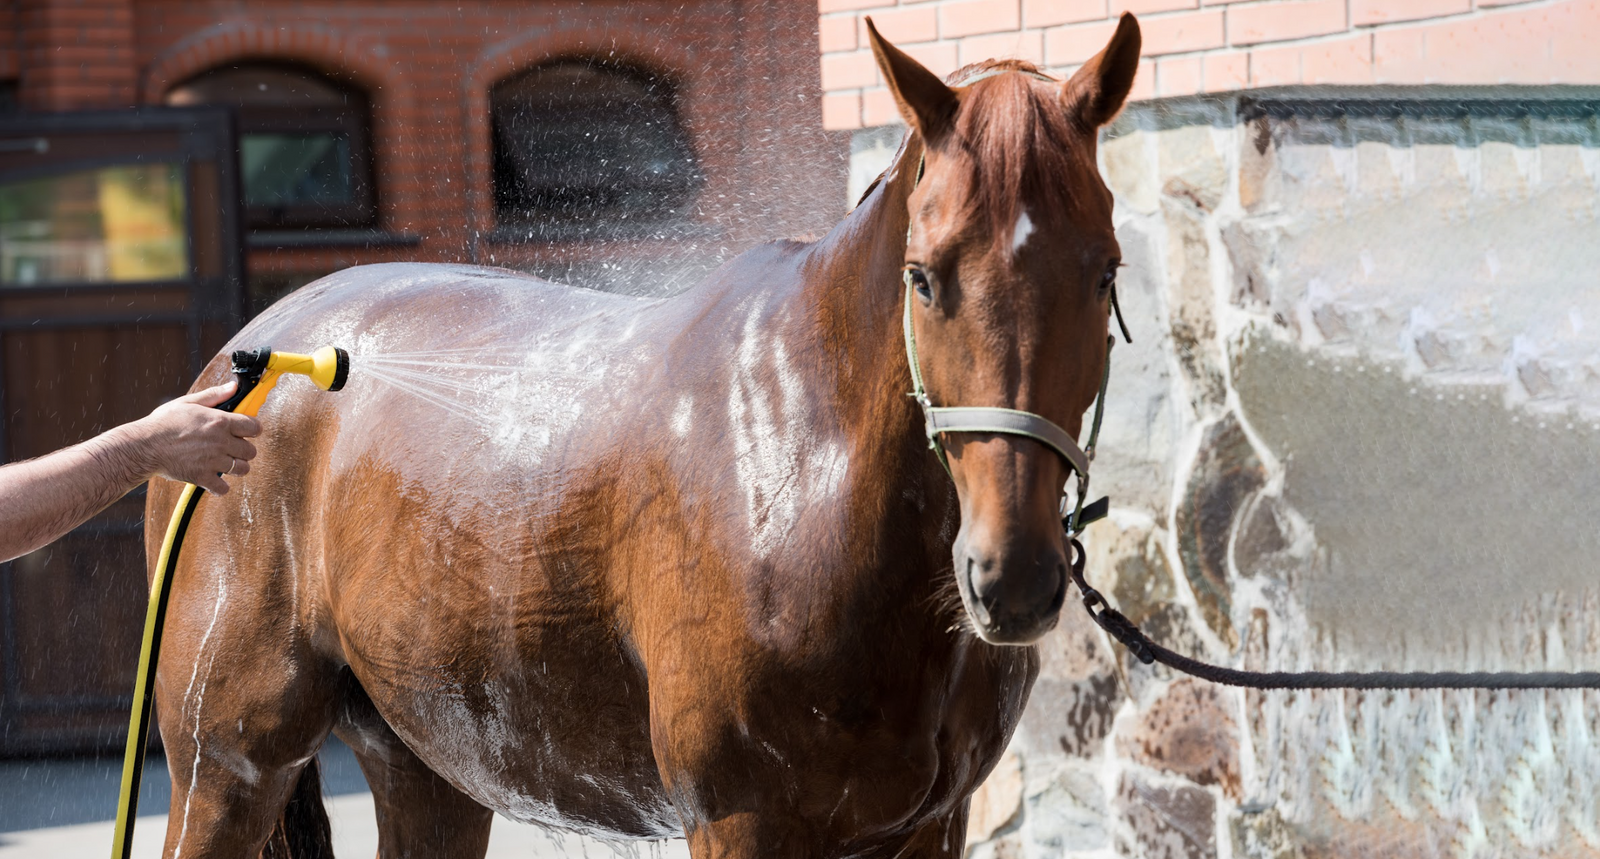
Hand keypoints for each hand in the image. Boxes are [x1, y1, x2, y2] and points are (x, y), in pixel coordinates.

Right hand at [134, 380, 262, 493]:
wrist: (143, 446)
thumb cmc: (163, 422)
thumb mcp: (188, 402)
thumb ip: (214, 395)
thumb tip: (234, 387)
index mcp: (220, 421)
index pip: (254, 427)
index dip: (253, 429)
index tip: (248, 431)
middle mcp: (220, 442)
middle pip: (251, 451)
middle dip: (245, 450)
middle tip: (233, 448)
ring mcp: (212, 461)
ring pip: (242, 469)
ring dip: (237, 467)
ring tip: (225, 463)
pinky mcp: (201, 477)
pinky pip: (223, 488)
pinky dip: (220, 487)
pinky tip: (214, 480)